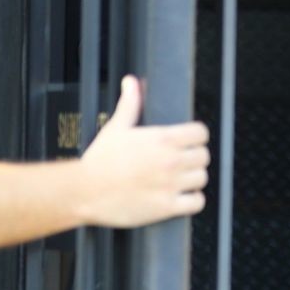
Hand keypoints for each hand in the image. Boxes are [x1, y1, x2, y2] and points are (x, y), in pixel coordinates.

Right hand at [76, 76, 210, 227]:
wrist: (86, 191)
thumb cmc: (100, 160)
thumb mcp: (116, 127)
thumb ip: (130, 104)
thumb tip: (131, 82)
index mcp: (162, 139)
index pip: (200, 133)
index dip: (196, 137)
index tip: (189, 141)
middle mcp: (171, 160)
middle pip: (204, 156)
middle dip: (194, 158)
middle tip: (182, 161)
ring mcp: (171, 184)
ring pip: (202, 178)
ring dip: (193, 179)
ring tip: (180, 179)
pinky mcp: (168, 206)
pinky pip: (197, 202)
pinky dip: (193, 200)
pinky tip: (182, 197)